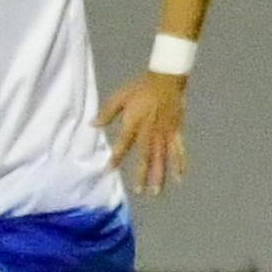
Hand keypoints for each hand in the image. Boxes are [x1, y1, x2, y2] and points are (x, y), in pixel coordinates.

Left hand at [100, 67, 189, 192]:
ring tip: (156, 191)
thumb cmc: (140, 88)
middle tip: (139, 191)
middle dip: (143, 174)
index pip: (124, 143)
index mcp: (135, 122)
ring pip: (163, 157)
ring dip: (160, 175)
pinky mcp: (176, 131)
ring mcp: (165, 133)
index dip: (117, 156)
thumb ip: (106, 113)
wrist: (166, 79)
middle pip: (146, 156)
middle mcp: (151, 131)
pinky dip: (179, 164)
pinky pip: (179, 150)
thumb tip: (91, 125)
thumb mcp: (119, 97)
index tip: (109, 168)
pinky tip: (179, 178)